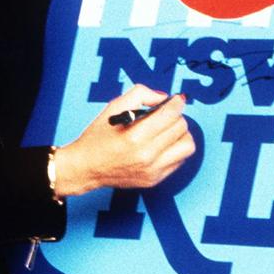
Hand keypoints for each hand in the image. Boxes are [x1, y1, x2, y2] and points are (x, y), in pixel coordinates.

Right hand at [53, 86, 194, 196]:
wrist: (86, 167)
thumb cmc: (98, 136)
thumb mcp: (113, 107)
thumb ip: (140, 94)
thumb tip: (164, 97)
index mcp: (135, 136)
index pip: (171, 114)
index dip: (177, 102)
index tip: (176, 99)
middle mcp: (146, 155)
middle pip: (180, 128)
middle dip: (175, 116)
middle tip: (166, 114)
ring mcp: (152, 170)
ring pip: (187, 145)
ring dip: (180, 134)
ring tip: (167, 130)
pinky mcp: (155, 179)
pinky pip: (180, 160)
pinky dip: (175, 149)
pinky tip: (162, 145)